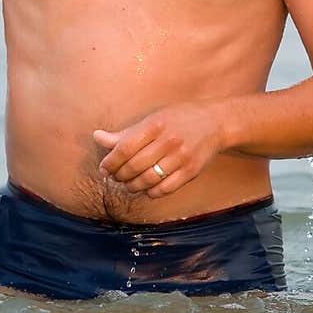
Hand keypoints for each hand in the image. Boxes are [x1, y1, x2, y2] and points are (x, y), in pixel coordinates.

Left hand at [93, 103, 221, 198]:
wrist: (215, 122)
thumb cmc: (178, 119)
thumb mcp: (152, 120)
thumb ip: (125, 133)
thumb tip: (97, 137)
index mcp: (155, 125)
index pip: (124, 149)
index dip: (110, 162)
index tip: (104, 168)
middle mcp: (168, 141)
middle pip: (134, 166)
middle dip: (120, 176)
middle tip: (115, 178)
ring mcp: (181, 157)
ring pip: (148, 180)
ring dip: (133, 186)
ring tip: (129, 184)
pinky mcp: (191, 171)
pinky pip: (165, 189)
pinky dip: (152, 192)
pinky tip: (147, 188)